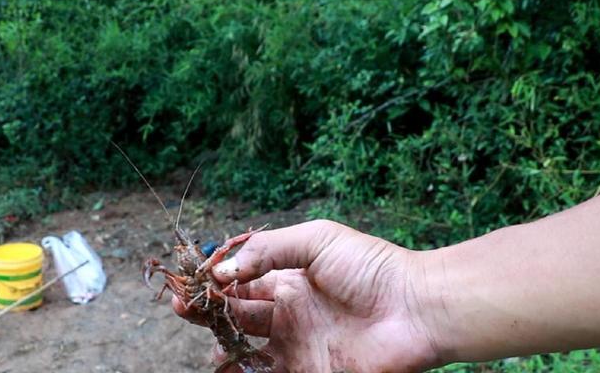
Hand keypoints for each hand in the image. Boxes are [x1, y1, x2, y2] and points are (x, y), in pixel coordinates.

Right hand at [174, 220, 442, 371]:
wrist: (416, 309)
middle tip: (183, 304)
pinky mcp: (309, 372)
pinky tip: (227, 365)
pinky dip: (243, 372)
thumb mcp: (317, 240)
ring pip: (245, 350)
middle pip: (235, 314)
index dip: (215, 281)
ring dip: (220, 345)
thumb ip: (269, 249)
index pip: (241, 281)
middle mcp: (288, 313)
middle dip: (206, 309)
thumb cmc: (372, 268)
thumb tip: (223, 271)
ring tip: (205, 336)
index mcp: (288, 280)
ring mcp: (297, 346)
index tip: (192, 280)